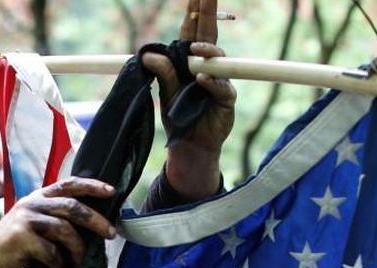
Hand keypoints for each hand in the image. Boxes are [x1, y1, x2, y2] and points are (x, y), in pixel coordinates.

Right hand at [0, 178, 115, 267]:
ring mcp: (25, 220)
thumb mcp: (33, 225)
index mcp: (37, 198)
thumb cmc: (14, 247)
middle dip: (96, 220)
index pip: (68, 184)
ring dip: (77, 248)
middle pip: (72, 207)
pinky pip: (51, 250)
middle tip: (111, 233)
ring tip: (77, 260)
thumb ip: (55, 218)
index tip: (111, 191)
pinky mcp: (21, 238)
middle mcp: (31, 204)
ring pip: (65, 229)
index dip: (91, 186)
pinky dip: (58, 262)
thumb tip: (91, 224)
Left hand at [142, 0, 235, 199]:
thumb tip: (150, 56)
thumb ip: (163, 74)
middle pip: (209, 35)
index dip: (194, 12)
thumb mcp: (166, 94)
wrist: (190, 145)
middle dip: (208, 14)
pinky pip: (221, 86)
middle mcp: (207, 66)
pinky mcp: (226, 98)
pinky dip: (211, 82)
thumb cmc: (178, 117)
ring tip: (196, 50)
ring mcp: (219, 80)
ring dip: (206, 51)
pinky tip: (202, 79)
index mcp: (189, 62)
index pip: (192, 32)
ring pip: (217, 58)